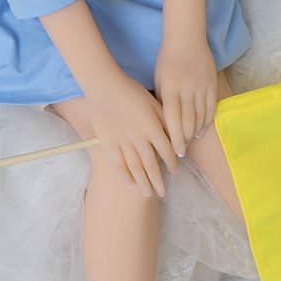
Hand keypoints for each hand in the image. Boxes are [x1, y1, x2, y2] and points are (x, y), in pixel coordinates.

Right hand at [85, 69, 179, 198]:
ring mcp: (122, 142)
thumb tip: (175, 138)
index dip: (172, 163)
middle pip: (151, 165)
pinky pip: (118, 163)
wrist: (105, 87)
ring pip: (135, 168)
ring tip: (147, 194)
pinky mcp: (108, 143)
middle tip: (162, 193)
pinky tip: (130, 183)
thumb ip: (165, 121)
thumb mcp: (154, 103)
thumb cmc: (132, 92)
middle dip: (158, 181)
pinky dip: (125, 175)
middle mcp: (139, 138)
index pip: (167, 151)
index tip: (174, 171)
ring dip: (143, 182)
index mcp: (152, 127)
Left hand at [153, 36, 217, 157]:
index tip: (174, 152)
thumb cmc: (167, 60)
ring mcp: (202, 87)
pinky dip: (206, 121)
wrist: (186, 38)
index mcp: (170, 89)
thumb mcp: (159, 80)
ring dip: (195, 132)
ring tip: (190, 141)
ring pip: (201, 117)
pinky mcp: (212, 84)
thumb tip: (164, 124)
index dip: (174, 138)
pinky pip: (211, 108)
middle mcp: (187, 90)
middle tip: (182, 152)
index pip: (173, 120)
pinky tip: (201, 130)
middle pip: (188, 122)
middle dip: (185, 140)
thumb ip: (162, 101)